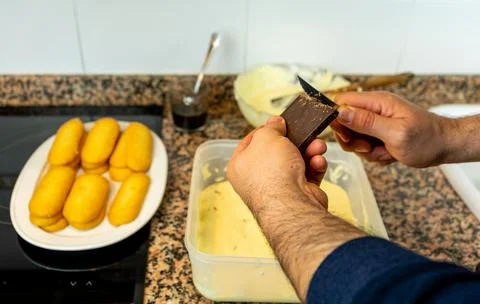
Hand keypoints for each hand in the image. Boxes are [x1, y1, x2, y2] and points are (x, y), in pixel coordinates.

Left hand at [227, 116, 364, 300]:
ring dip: (309, 151)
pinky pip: (308, 174)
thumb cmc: (272, 172)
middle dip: (295, 141)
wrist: (292, 204)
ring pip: (296, 162)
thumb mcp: (267, 137)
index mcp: (239, 166)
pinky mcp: (298, 195)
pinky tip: (318, 162)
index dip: (266, 130)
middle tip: (304, 132)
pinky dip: (315, 166)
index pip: (251, 142)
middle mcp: (256, 179)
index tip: (279, 123)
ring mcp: (278, 189)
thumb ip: (271, 127)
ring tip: (317, 146)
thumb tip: (275, 123)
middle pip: (278, 151)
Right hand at [330, 91, 449, 167]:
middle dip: (352, 140)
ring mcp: (376, 122)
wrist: (445, 147)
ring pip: (353, 138)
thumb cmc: (427, 139)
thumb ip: (366, 122)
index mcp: (377, 102)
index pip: (342, 101)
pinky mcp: (378, 133)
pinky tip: (389, 154)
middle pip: (344, 123)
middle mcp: (374, 109)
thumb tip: (341, 112)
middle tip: (370, 147)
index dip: (338, 119)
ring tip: (385, 151)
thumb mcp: (395, 132)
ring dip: (365, 150)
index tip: (348, 135)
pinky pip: (364, 146)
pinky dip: (374, 154)